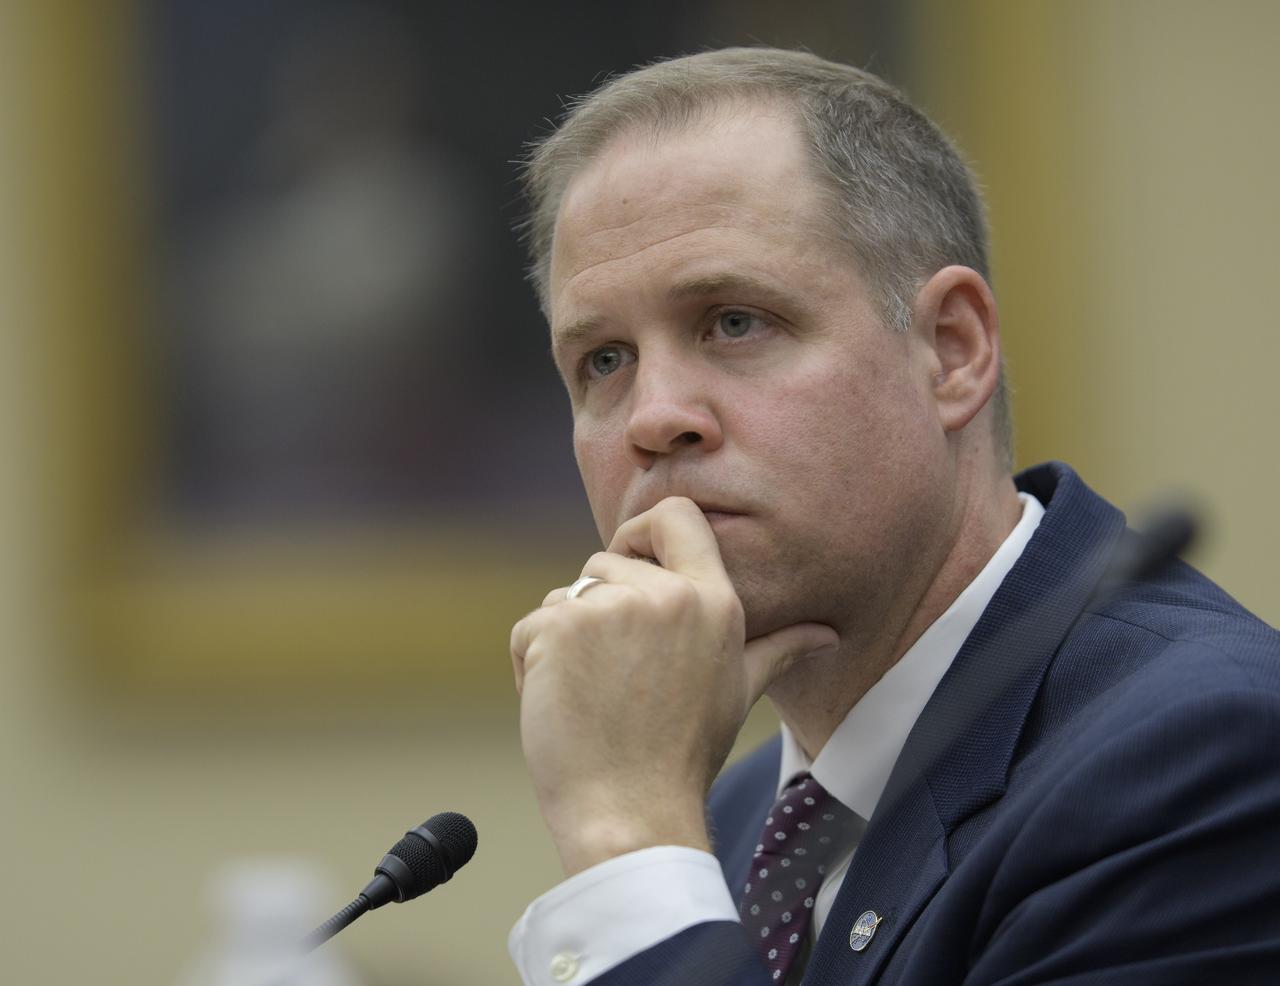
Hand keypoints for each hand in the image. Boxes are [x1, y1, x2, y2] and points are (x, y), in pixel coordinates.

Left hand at [510, 497, 838, 875]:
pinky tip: (563, 706)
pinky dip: (534, 664)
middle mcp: (665, 595)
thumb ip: (779, 649)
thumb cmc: (684, 754)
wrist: (631, 812)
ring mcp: (609, 608)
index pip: (676, 514)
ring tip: (594, 698)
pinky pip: (531, 628)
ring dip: (564, 642)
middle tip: (616, 677)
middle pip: (605, 562)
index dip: (642, 531)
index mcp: (713, 601)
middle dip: (597, 610)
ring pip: (564, 596)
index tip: (631, 565)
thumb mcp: (741, 692)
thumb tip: (826, 634)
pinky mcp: (559, 628)